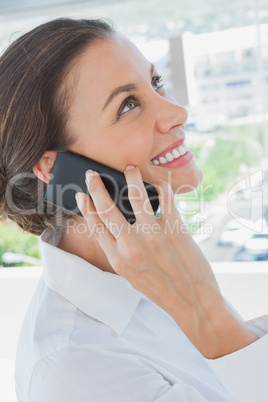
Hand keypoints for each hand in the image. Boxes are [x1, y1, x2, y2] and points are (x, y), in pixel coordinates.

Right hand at [76, 166, 258, 358]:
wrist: (192, 301)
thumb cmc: (162, 289)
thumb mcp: (131, 275)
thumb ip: (121, 252)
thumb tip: (117, 226)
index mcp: (117, 259)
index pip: (95, 225)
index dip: (86, 207)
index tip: (82, 194)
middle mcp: (131, 245)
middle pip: (107, 208)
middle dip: (96, 186)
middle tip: (93, 174)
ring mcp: (153, 235)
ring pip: (135, 195)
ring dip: (131, 178)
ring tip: (130, 169)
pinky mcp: (174, 229)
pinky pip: (165, 199)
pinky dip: (161, 187)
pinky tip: (159, 184)